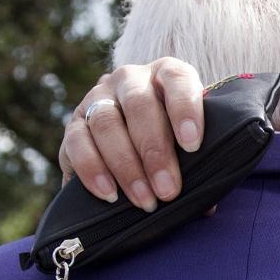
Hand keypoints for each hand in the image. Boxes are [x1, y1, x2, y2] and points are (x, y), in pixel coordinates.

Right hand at [57, 57, 208, 210]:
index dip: (185, 109)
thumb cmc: (175, 142)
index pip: (177, 79)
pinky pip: (77, 142)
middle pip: (139, 105)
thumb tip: (206, 205)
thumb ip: (201, 163)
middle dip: (155, 151)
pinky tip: (111, 194)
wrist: (134, 143)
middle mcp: (130, 79)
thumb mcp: (190, 143)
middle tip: (168, 190)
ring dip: (126, 167)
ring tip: (144, 200)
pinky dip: (93, 170)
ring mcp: (98, 97)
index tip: (193, 145)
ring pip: (106, 123)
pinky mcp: (74, 123)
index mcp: (166, 74)